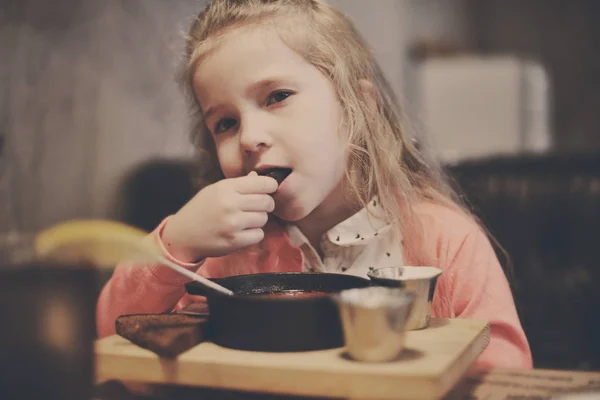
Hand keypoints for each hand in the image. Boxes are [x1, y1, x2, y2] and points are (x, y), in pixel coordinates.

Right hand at [161, 171, 277, 261]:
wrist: (182, 235)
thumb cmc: (200, 210)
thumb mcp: (215, 190)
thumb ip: (238, 184)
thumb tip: (259, 178)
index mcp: (226, 188)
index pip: (262, 183)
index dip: (270, 186)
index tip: (270, 189)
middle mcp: (230, 204)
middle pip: (266, 202)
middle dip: (266, 204)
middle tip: (258, 207)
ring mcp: (232, 223)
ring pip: (264, 219)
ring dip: (258, 220)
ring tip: (245, 220)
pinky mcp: (234, 241)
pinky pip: (259, 235)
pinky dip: (254, 234)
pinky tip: (242, 232)